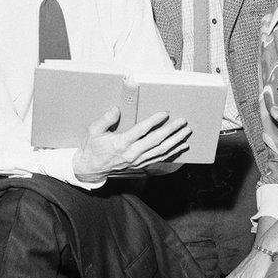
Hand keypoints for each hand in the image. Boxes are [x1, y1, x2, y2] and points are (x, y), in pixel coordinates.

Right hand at [72, 107, 190, 181]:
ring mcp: (137, 160)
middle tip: (182, 121)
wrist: (91, 168)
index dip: (154, 121)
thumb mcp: (93, 131)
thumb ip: (105, 119)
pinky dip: (173, 152)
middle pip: (156, 141)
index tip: (165, 113)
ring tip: (186, 132)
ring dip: (175, 141)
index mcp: (121, 143)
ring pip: (161, 151)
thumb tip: (116, 109)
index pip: (141, 130)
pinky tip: (182, 146)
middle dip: (171, 130)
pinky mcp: (140, 164)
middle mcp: (131, 153)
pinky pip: (160, 158)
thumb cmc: (93, 147)